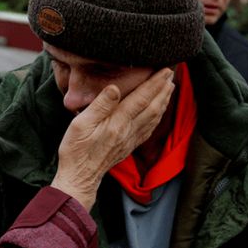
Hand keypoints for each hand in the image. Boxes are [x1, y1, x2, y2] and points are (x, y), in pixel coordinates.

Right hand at [51, 68, 174, 209]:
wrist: (79, 177)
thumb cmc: (76, 150)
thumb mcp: (80, 124)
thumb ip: (100, 106)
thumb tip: (114, 88)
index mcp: (117, 123)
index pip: (141, 99)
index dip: (154, 83)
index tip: (164, 70)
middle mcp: (128, 131)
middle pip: (152, 107)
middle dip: (163, 89)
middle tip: (171, 74)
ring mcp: (130, 140)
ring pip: (154, 118)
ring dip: (163, 101)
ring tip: (169, 88)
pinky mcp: (128, 146)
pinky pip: (149, 129)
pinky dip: (157, 117)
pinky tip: (158, 112)